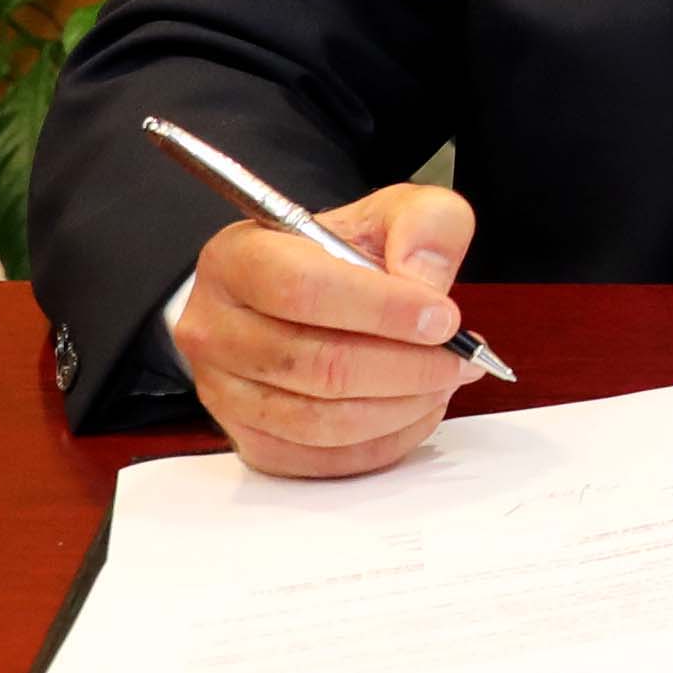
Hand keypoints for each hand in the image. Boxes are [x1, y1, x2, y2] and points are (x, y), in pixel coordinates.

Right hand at [170, 182, 482, 480]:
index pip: (301, 289)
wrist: (305, 293)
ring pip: (320, 420)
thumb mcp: (390, 212)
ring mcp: (224, 392)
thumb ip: (423, 225)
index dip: (382, 309)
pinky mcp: (249, 439)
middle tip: (458, 358)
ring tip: (443, 382)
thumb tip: (424, 281)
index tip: (443, 318)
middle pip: (315, 363)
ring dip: (400, 407)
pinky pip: (321, 459)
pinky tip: (416, 410)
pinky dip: (383, 442)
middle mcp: (214, 329)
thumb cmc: (341, 256)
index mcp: (237, 259)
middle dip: (405, 366)